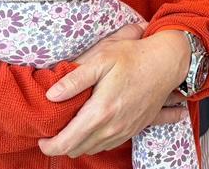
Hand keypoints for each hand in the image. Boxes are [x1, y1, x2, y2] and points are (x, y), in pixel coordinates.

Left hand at [38, 28, 189, 157]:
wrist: (166, 63)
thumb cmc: (133, 57)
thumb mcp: (101, 59)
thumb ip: (74, 79)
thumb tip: (51, 95)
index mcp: (100, 112)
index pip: (66, 142)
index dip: (49, 145)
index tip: (42, 138)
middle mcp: (112, 127)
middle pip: (77, 150)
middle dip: (62, 144)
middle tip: (55, 128)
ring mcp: (124, 131)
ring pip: (92, 149)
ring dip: (79, 143)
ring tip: (73, 125)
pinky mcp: (133, 130)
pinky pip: (108, 145)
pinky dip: (95, 140)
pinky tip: (93, 124)